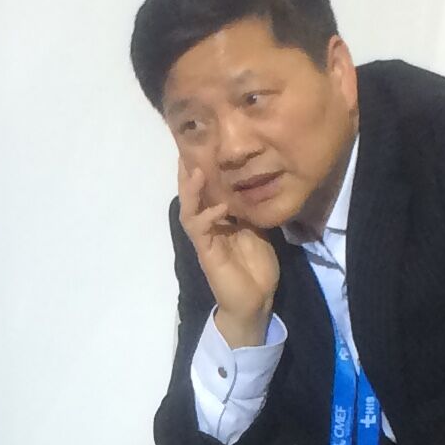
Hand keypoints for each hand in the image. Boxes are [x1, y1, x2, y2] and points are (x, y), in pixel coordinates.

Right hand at [178, 155, 280, 348]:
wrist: (256, 300)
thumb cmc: (256, 266)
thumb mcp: (257, 229)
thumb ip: (251, 209)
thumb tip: (257, 184)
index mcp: (218, 219)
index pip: (206, 190)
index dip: (200, 169)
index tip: (200, 145)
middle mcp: (207, 226)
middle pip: (191, 195)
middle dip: (188, 173)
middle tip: (187, 148)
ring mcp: (205, 239)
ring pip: (189, 210)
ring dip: (192, 191)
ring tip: (198, 170)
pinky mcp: (207, 253)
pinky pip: (200, 230)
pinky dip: (207, 216)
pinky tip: (217, 206)